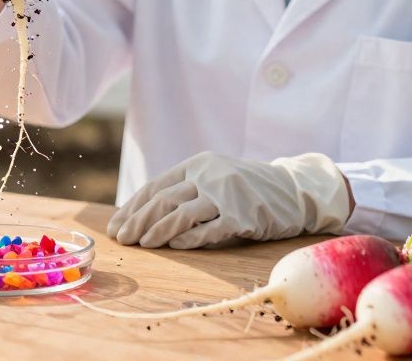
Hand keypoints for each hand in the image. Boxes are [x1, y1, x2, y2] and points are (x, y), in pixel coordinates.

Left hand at [106, 152, 351, 248]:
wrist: (294, 190)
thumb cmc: (246, 189)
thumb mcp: (214, 178)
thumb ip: (185, 190)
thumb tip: (142, 216)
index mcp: (198, 164)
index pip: (156, 186)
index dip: (133, 207)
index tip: (116, 226)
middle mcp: (209, 174)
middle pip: (163, 199)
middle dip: (138, 221)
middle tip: (122, 239)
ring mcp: (226, 194)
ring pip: (181, 214)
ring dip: (157, 231)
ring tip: (142, 244)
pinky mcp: (242, 216)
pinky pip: (208, 230)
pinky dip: (188, 239)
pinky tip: (173, 247)